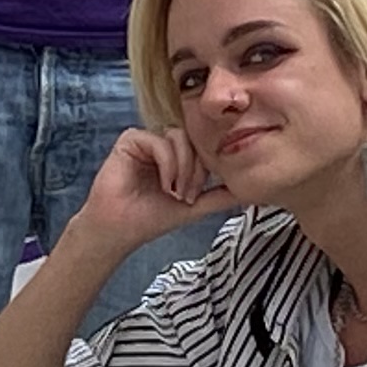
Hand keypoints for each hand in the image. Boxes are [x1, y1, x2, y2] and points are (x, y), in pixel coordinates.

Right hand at [67, 125, 220, 256]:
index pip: (202, 148)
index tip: (195, 196)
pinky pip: (159, 140)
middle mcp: (163, 145)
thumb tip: (248, 192)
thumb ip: (219, 196)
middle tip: (186, 196)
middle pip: (193, 140)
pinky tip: (163, 184)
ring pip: (179, 138)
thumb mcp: (194, 206)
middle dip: (195, 170)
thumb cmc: (149, 218)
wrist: (119, 229)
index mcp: (177, 156)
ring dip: (183, 167)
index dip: (205, 169)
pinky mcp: (131, 139)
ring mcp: (147, 140)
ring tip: (174, 192)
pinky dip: (167, 163)